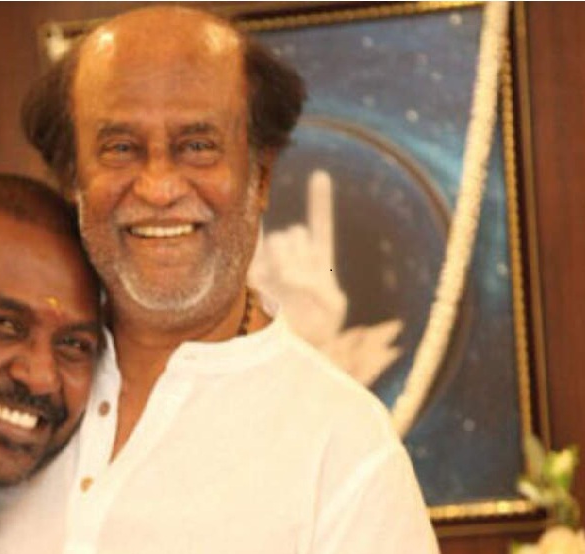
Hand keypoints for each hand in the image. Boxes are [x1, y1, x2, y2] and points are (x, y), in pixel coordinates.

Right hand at [248, 169, 347, 345]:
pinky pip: (253, 250)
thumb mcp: (332, 310)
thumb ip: (321, 286)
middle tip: (294, 279)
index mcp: (319, 260)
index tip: (320, 175)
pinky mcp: (255, 274)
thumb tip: (291, 273)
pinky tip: (257, 222)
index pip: (320, 225)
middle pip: (293, 233)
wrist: (290, 346)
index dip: (319, 200)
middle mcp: (295, 255)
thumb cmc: (317, 329)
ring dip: (283, 259)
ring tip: (284, 283)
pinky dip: (252, 239)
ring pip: (278, 241)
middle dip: (295, 252)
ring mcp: (273, 262)